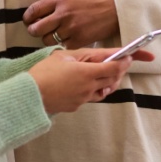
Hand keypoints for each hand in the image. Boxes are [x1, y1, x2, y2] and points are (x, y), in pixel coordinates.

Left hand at [23, 0, 118, 48]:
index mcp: (60, 0)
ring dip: (48, 39)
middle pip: (36, 29)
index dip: (28, 18)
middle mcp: (63, 14)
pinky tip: (68, 41)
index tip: (29, 21)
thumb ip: (58, 4)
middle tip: (38, 31)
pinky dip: (63, 45)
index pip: (34, 10)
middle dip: (34, 31)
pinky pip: (63, 46)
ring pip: (47, 40)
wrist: (118, 8)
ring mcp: (71, 28)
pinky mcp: (79, 40)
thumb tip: (43, 13)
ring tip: (54, 36)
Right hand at [28, 48, 153, 113]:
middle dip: (118, 70)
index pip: (114, 67)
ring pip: (104, 90)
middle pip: (112, 79)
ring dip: (108, 81)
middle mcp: (89, 87)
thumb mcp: (63, 56)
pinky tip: (85, 83)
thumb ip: (84, 55)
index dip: (124, 62)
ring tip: (104, 73)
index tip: (130, 57)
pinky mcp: (77, 106)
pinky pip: (91, 97)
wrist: (29, 96)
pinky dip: (94, 89)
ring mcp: (83, 98)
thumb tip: (99, 56)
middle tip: (119, 63)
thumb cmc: (43, 72)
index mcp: (86, 72)